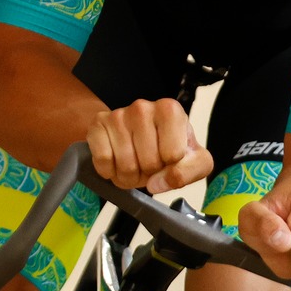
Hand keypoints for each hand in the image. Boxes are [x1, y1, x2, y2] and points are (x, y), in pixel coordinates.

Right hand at [85, 98, 211, 193]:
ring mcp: (118, 114)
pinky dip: (110, 171)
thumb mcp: (193, 160)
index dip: (171, 166)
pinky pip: (103, 160)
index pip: (174, 156)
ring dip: (130, 176)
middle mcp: (143, 107)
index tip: (168, 158)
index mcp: (170, 110)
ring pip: (126, 165)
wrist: (135, 137)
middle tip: (148, 165)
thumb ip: (186, 173)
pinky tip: (116, 162)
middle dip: (149, 173)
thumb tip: (157, 183)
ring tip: (134, 164)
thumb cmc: (167, 146)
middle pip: (149, 162)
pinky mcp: (98, 125)